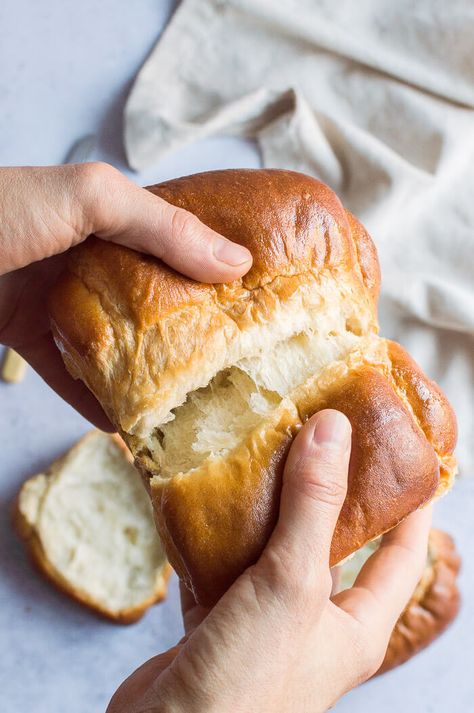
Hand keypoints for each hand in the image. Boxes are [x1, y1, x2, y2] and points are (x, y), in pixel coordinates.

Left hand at [0, 163, 251, 426]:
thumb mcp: (88, 198)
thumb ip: (162, 225)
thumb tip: (236, 264)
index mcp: (111, 220)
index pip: (179, 245)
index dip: (219, 270)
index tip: (262, 301)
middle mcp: (92, 261)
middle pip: (156, 303)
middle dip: (194, 332)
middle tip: (239, 362)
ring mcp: (63, 304)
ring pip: (121, 347)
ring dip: (153, 375)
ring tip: (197, 403)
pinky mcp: (32, 341)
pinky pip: (76, 380)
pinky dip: (102, 404)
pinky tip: (135, 427)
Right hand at [107, 410, 430, 712]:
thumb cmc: (250, 680)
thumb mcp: (294, 583)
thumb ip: (313, 506)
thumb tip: (334, 429)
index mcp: (354, 625)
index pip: (400, 557)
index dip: (408, 509)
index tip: (401, 461)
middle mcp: (313, 622)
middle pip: (328, 544)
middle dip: (320, 492)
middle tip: (314, 439)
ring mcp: (263, 621)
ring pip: (269, 550)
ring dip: (260, 507)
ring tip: (257, 454)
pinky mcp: (217, 621)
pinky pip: (220, 564)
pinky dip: (212, 534)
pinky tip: (203, 498)